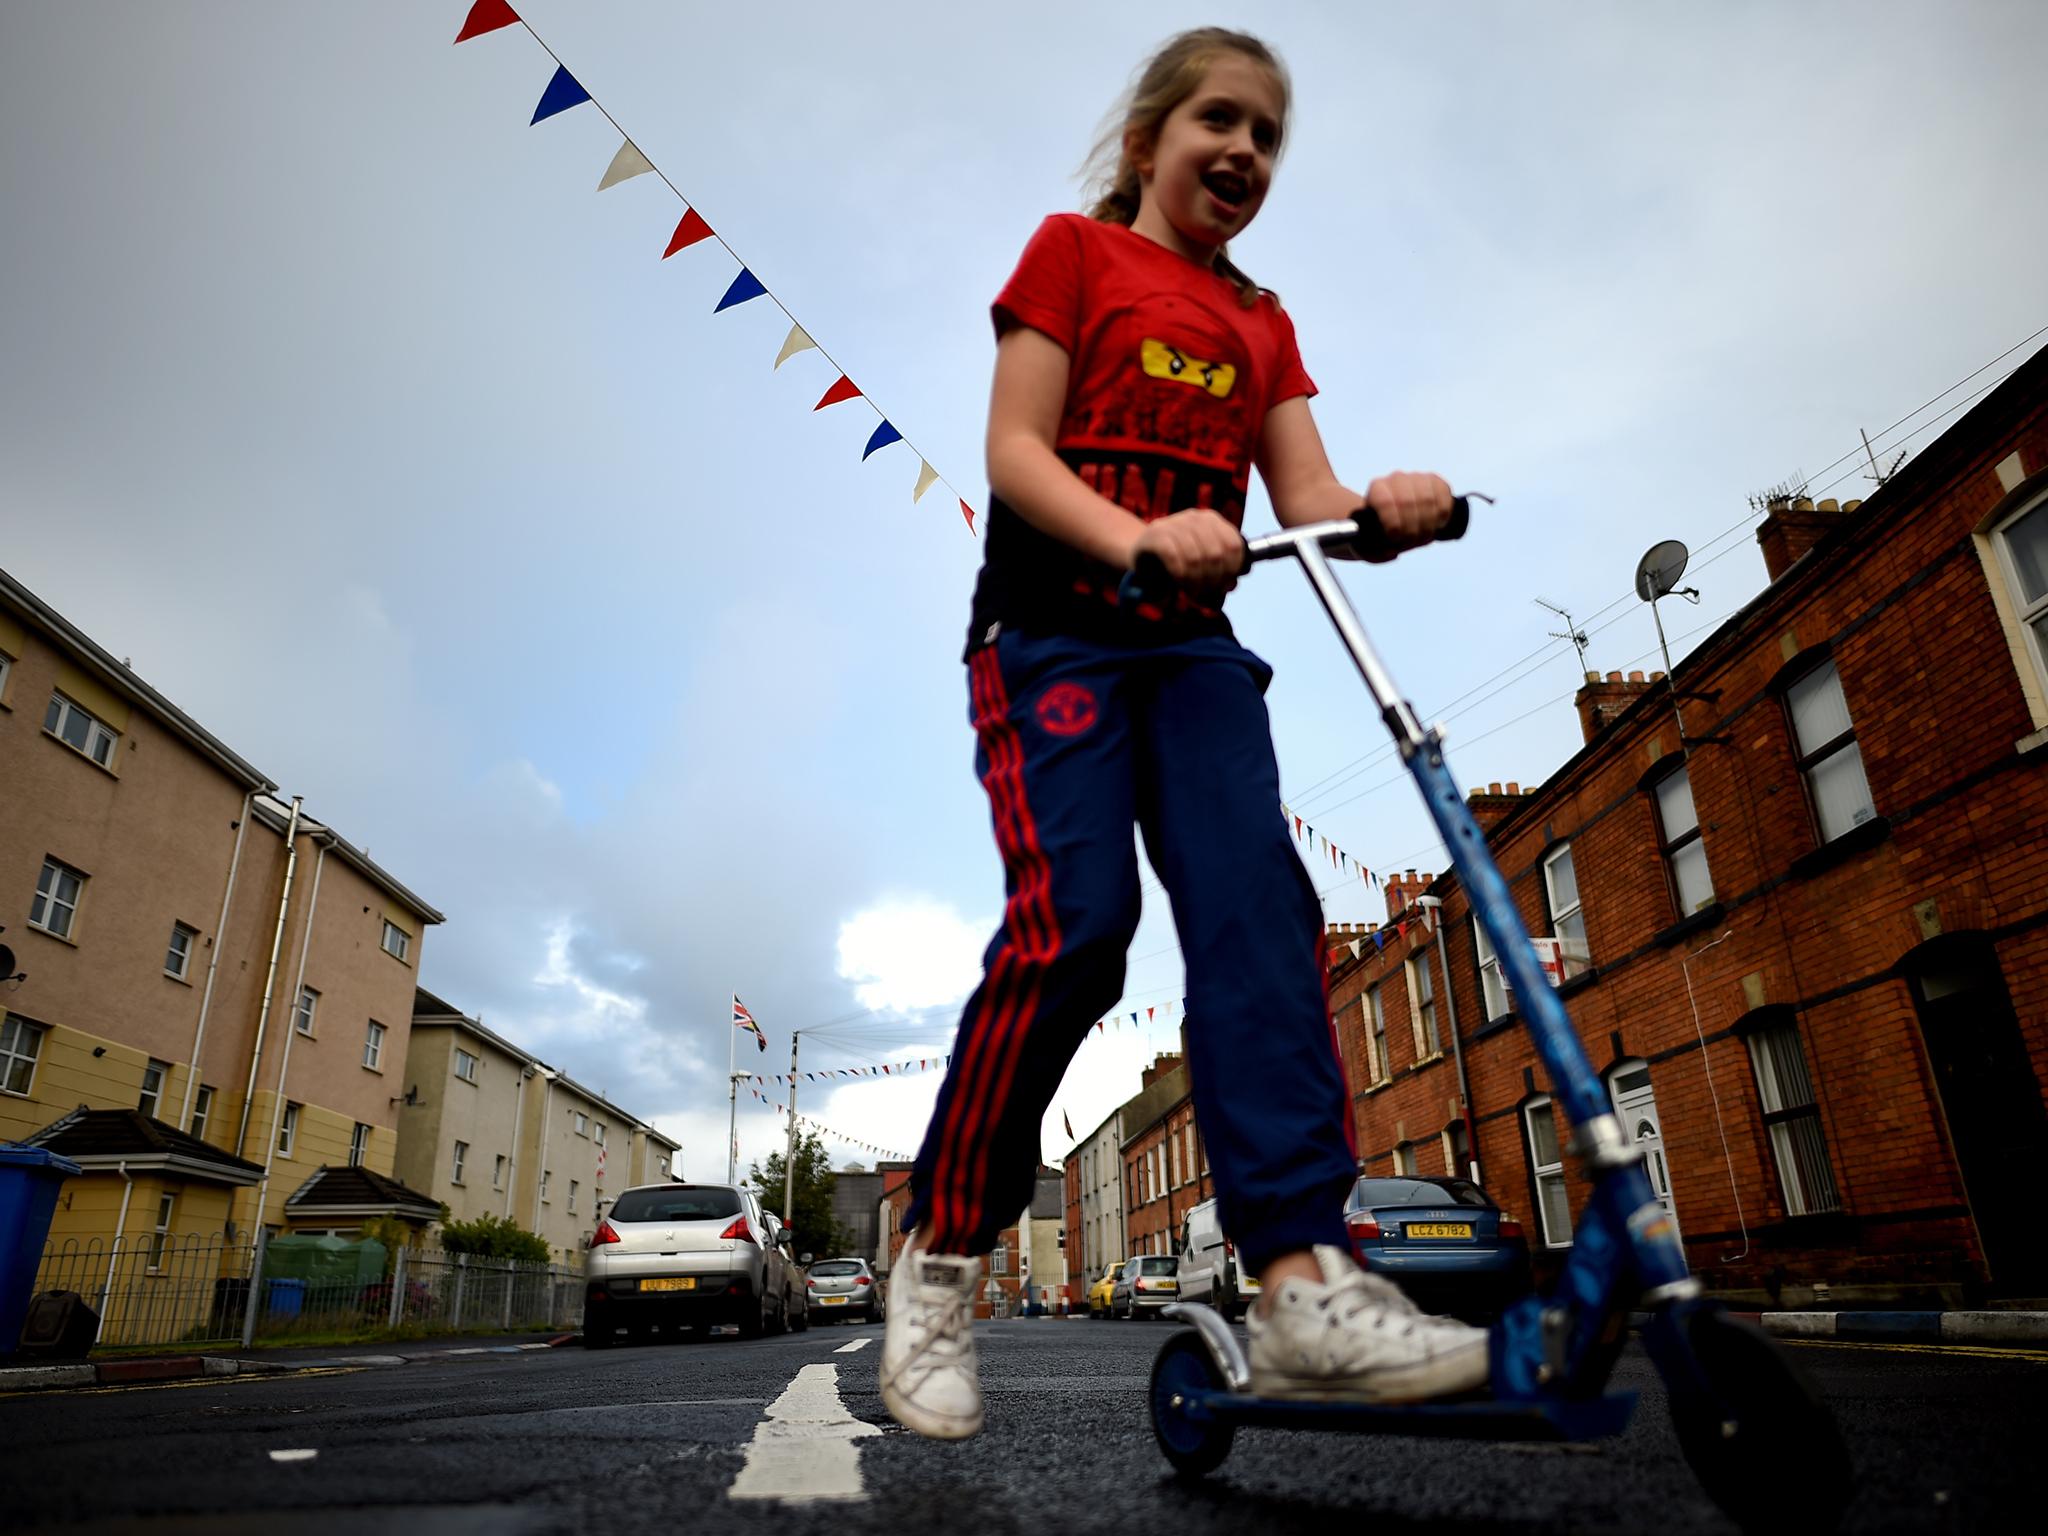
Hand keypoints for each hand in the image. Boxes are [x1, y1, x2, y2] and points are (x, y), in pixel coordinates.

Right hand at [1129, 509, 1244, 599]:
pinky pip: (1174, 558)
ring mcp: (1173, 523)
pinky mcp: (1155, 534)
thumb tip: (1231, 584)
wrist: (1142, 552)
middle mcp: (1194, 518)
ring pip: (1196, 558)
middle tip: (1204, 593)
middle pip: (1216, 554)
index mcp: (1211, 520)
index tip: (1223, 586)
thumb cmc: (1177, 559)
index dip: (1232, 570)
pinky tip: (1179, 584)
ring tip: (1191, 592)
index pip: (1234, 545)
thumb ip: (1220, 571)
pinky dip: (1180, 576)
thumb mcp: (1202, 562)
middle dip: (1213, 580)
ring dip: (1195, 582)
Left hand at [1362, 471, 1455, 560]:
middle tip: (1411, 543)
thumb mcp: (1369, 544)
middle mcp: (1396, 479)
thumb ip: (1373, 552)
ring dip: (1428, 525)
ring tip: (1424, 537)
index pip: (1385, 502)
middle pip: (1407, 503)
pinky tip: (1437, 524)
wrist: (1397, 518)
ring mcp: (1417, 478)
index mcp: (1376, 490)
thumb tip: (1392, 553)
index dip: (1392, 522)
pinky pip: (1444, 495)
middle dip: (1412, 529)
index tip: (1395, 538)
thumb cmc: (1381, 533)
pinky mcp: (1435, 481)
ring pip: (1427, 500)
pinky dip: (1442, 514)